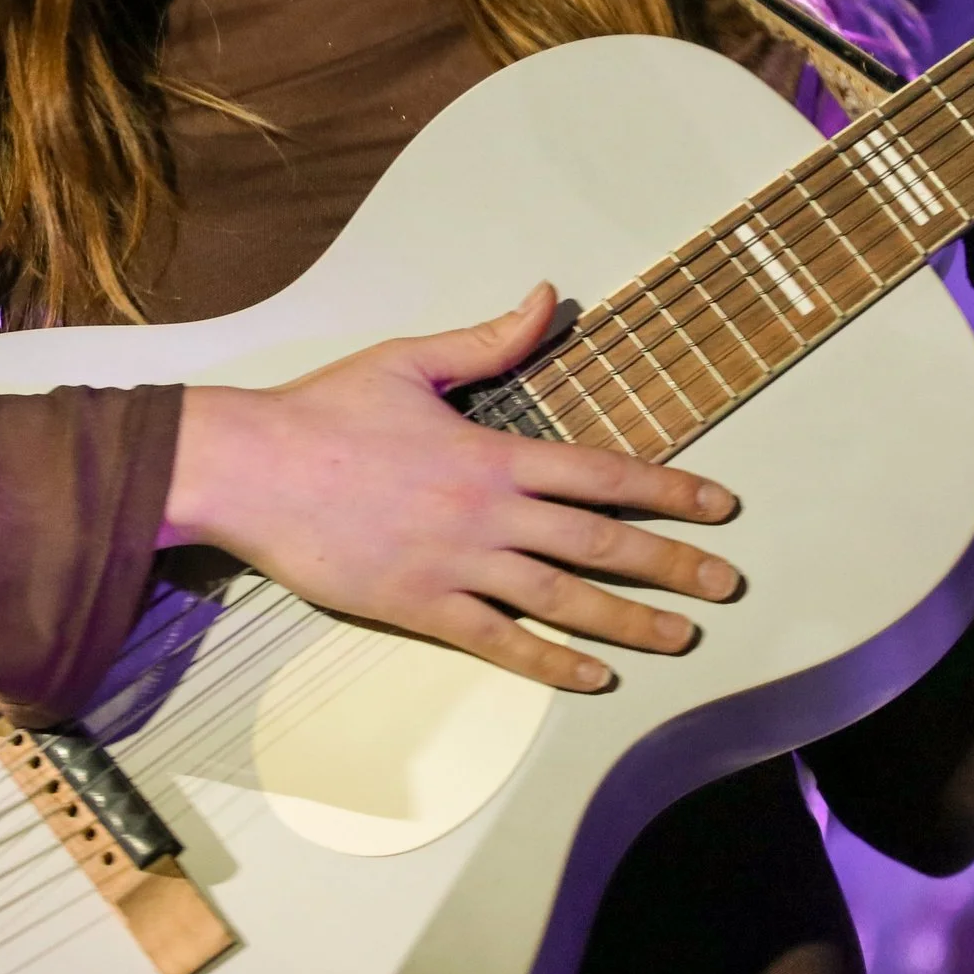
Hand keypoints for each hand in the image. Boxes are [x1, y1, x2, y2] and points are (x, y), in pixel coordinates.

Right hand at [160, 283, 742, 692]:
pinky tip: (593, 676)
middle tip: (725, 585)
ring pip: (562, 601)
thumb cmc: (323, 411)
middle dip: (672, 565)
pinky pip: (499, 640)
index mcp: (493, 453)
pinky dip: (550, 662)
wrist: (248, 468)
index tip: (719, 506)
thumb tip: (549, 297)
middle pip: (600, 544)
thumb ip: (490, 340)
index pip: (603, 473)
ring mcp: (457, 565)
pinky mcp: (420, 606)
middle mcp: (488, 514)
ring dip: (629, 622)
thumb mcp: (411, 361)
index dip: (669, 490)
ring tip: (681, 638)